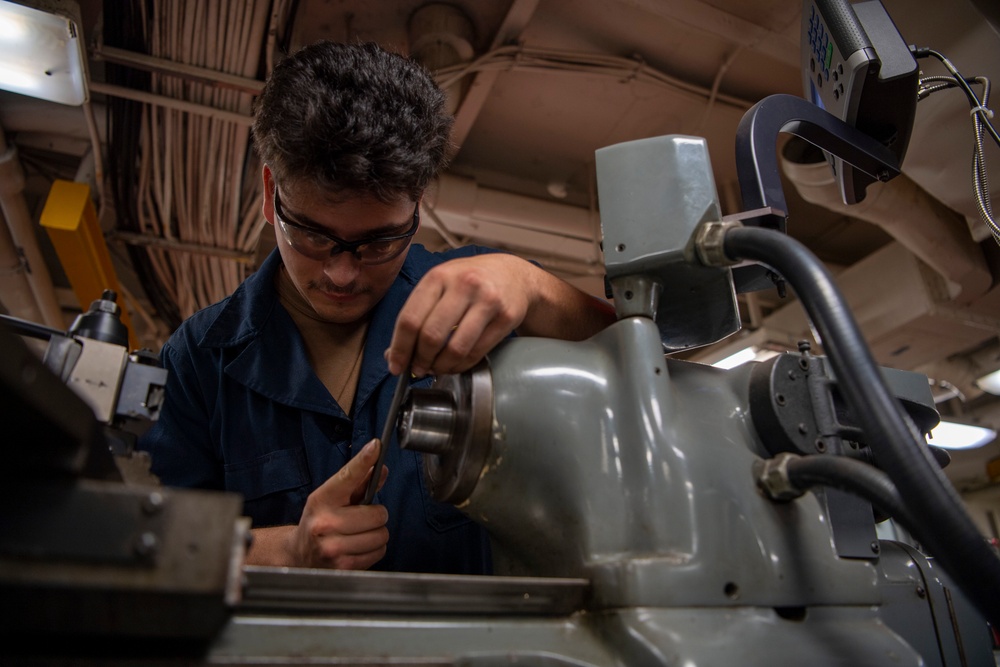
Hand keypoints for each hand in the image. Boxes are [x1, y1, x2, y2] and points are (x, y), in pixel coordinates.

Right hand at [247, 439, 388, 569]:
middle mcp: (325, 522)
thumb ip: (359, 483)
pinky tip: (358, 547)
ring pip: (381, 534)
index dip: (364, 460)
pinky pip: (378, 552)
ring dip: (376, 534)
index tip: (376, 446)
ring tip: (359, 533)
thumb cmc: (320, 520)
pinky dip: (374, 549)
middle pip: (377, 514)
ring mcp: (333, 547)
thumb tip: (381, 468)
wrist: (298, 554)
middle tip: (362, 517)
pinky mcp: (342, 565)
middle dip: (376, 516)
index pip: (348, 476)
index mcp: (322, 500)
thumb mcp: (333, 498)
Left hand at [385, 254, 533, 376]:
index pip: (410, 319)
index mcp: (439, 276)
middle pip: (431, 335)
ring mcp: (487, 300)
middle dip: (420, 360)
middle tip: (418, 369)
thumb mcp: (441, 285)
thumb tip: (394, 353)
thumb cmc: (470, 281)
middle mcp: (463, 285)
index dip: (399, 348)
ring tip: (436, 368)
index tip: (395, 366)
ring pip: (455, 348)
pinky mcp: (505, 317)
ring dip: (441, 366)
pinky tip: (455, 365)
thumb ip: (418, 313)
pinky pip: (476, 352)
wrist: (514, 275)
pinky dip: (461, 366)